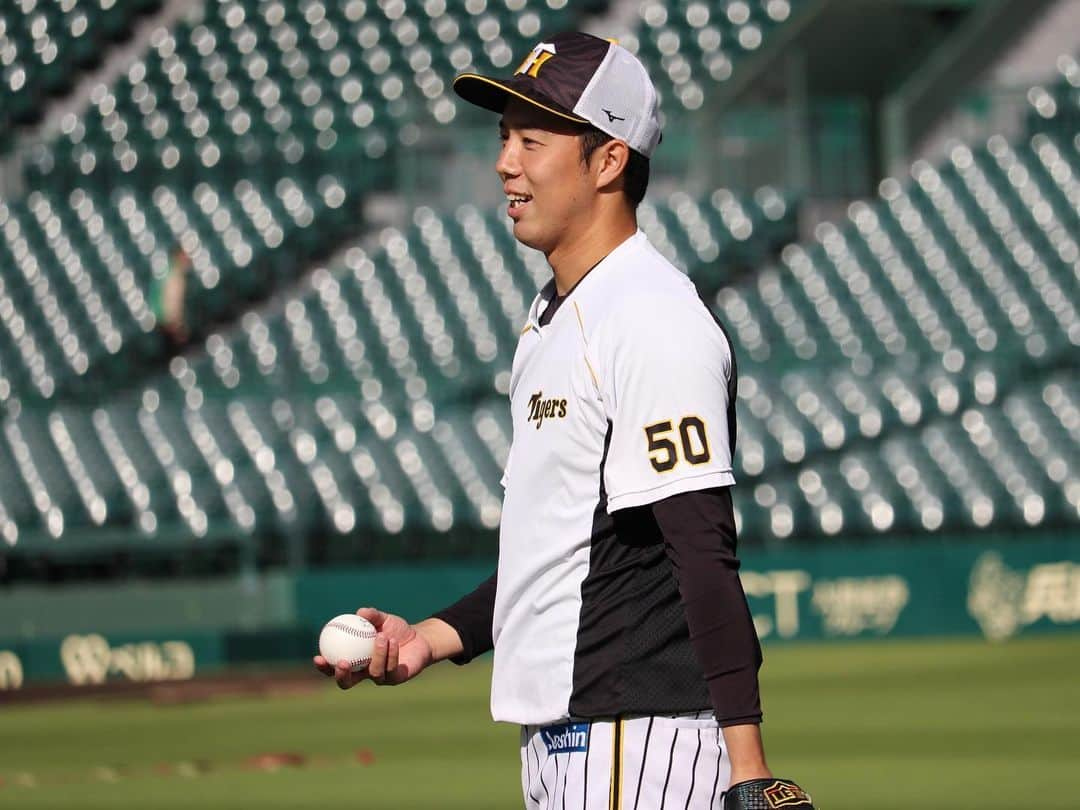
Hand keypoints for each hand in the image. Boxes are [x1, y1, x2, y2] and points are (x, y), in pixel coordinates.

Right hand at [313, 608, 433, 688]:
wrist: (420, 638)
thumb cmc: (395, 630)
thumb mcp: (383, 620)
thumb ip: (372, 616)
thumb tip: (359, 612)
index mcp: (356, 661)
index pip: (335, 667)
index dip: (324, 667)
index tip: (318, 657)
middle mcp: (365, 673)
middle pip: (347, 683)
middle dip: (341, 676)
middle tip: (342, 662)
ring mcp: (381, 678)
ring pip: (373, 672)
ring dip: (376, 654)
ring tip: (381, 637)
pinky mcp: (396, 679)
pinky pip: (390, 668)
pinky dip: (390, 654)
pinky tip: (393, 642)